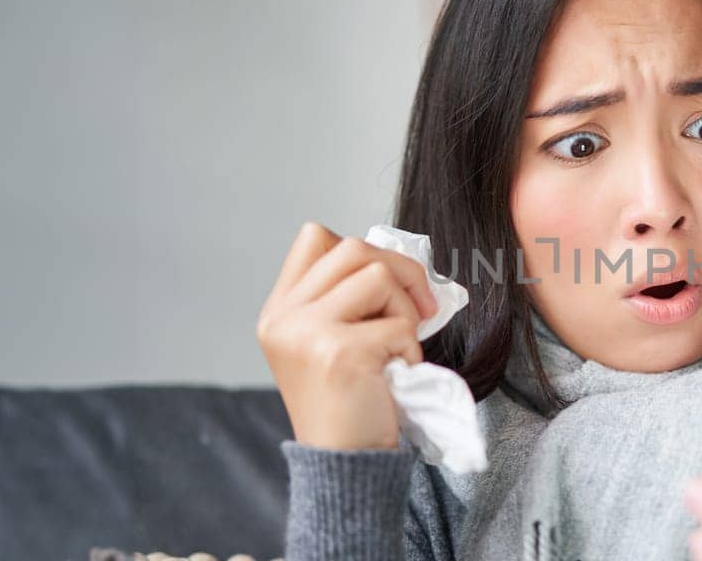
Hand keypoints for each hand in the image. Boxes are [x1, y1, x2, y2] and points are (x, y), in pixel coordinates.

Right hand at [255, 222, 438, 450]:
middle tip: (423, 308)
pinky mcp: (338, 352)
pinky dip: (411, 349)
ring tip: (398, 347)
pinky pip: (400, 324)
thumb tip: (400, 263)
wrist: (344, 465)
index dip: (361, 251)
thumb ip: (346, 300)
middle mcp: (284, 317)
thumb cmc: (351, 404)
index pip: (315, 237)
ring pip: (378, 275)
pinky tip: (395, 375)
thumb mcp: (330, 344)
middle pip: (353, 247)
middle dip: (402, 271)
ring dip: (406, 310)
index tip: (385, 287)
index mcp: (279, 311)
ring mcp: (307, 332)